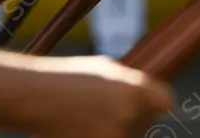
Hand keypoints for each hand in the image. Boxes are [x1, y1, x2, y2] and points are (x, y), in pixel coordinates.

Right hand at [33, 56, 172, 137]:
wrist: (35, 97)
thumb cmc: (66, 78)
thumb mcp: (103, 68)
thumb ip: (129, 82)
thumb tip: (149, 92)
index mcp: (133, 89)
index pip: (165, 101)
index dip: (157, 102)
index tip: (151, 103)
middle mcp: (128, 114)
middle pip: (147, 122)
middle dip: (134, 118)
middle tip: (109, 110)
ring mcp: (115, 136)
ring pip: (128, 136)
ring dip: (117, 130)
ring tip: (90, 117)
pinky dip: (101, 135)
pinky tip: (83, 127)